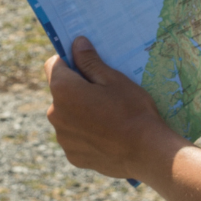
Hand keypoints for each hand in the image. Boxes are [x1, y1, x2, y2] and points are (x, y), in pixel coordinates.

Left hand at [45, 37, 185, 178]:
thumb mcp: (113, 79)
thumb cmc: (132, 110)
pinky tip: (107, 135)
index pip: (53, 64)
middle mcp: (55, 114)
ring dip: (80, 112)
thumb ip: (90, 61)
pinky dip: (85, 133)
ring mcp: (63, 138)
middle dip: (77, 88)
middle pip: (60, 92)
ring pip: (67, 116)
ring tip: (108, 115)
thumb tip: (76, 43)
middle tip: (105, 92)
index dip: (70, 60)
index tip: (87, 64)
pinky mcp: (72, 156)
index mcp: (63, 90)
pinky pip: (75, 137)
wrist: (146, 152)